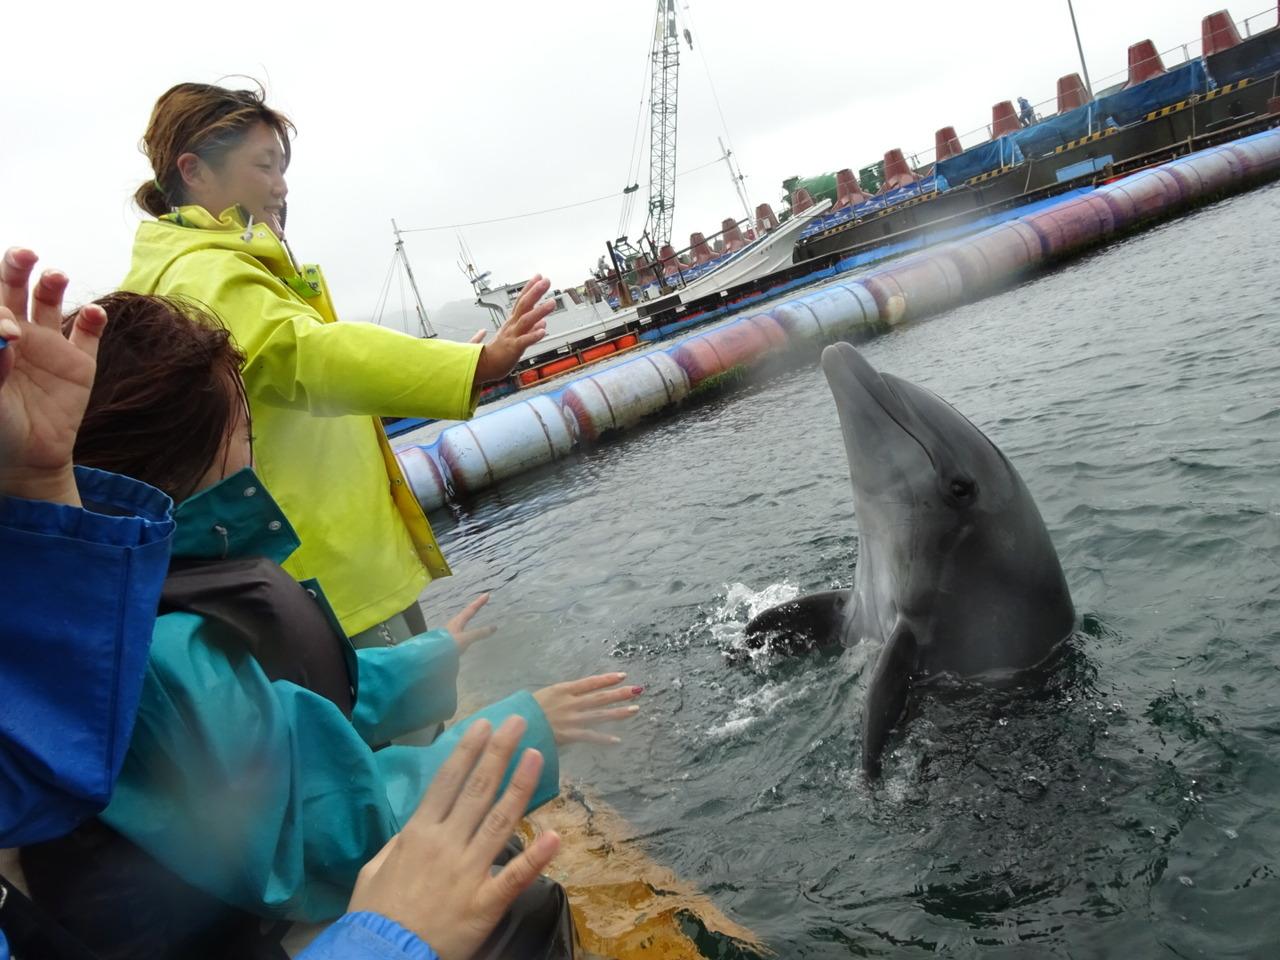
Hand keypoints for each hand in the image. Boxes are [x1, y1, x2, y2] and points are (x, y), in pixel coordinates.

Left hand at [0, 248, 107, 506]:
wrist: (28, 459)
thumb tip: (7, 328)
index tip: (8, 331)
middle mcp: (18, 334)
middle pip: (14, 287)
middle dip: (16, 265)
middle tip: (24, 253)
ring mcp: (49, 346)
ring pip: (50, 301)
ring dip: (52, 283)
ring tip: (56, 276)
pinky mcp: (80, 363)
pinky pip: (89, 335)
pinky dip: (94, 320)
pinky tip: (94, 313)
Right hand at [347, 717, 560, 959]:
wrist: (383, 956)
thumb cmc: (374, 915)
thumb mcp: (373, 870)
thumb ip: (397, 844)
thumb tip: (414, 828)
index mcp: (418, 834)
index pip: (448, 783)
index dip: (468, 751)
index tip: (484, 726)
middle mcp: (446, 844)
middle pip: (477, 790)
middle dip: (499, 753)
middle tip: (518, 722)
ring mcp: (468, 871)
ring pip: (500, 820)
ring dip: (520, 786)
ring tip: (536, 755)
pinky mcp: (485, 902)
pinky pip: (514, 876)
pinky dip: (536, 856)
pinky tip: (555, 835)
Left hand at [443, 593, 496, 653]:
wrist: (432, 656)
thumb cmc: (448, 644)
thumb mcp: (465, 638)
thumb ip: (478, 633)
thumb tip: (494, 627)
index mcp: (458, 621)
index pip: (471, 609)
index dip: (479, 602)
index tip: (487, 594)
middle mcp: (454, 625)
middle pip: (465, 614)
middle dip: (474, 609)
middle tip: (481, 604)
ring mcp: (451, 633)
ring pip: (462, 622)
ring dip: (469, 618)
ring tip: (474, 617)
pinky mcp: (449, 641)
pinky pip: (461, 632)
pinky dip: (467, 629)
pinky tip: (467, 635)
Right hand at [473, 275, 552, 384]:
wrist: (483, 367)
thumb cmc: (498, 354)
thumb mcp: (516, 339)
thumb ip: (530, 330)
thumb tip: (543, 324)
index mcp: (511, 323)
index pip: (521, 302)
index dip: (530, 288)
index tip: (538, 277)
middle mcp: (512, 327)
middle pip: (524, 306)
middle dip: (535, 292)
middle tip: (546, 281)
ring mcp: (512, 337)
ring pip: (526, 321)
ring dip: (540, 311)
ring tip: (552, 302)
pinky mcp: (512, 349)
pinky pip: (524, 341)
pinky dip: (533, 335)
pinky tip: (543, 330)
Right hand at [533, 673, 642, 745]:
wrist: (513, 725)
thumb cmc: (525, 710)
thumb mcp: (543, 695)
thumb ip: (560, 695)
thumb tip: (573, 692)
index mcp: (562, 690)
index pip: (590, 682)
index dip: (607, 679)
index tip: (623, 675)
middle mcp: (569, 702)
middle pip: (599, 697)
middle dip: (619, 693)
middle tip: (638, 690)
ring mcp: (570, 719)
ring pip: (599, 715)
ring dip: (618, 712)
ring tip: (635, 709)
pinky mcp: (568, 735)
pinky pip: (589, 737)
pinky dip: (603, 739)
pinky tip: (617, 740)